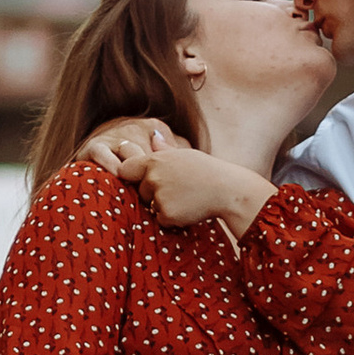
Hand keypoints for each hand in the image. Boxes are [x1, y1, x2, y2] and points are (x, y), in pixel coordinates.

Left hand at [79, 120, 267, 234]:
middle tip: (179, 189)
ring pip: (151, 206)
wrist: (228, 190)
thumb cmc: (208, 170)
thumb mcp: (185, 155)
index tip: (139, 178)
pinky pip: (162, 220)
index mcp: (155, 160)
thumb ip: (164, 148)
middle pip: (141, 191)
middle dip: (154, 193)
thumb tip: (154, 134)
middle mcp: (154, 177)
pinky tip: (188, 208)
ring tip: (186, 197)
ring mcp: (159, 196)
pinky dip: (173, 218)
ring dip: (164, 206)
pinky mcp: (167, 214)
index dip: (130, 175)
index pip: (125, 169)